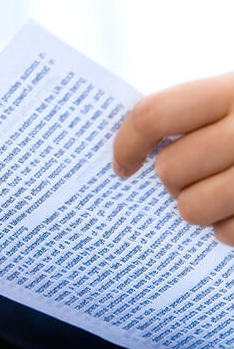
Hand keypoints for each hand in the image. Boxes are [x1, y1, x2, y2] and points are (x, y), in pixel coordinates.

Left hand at [113, 72, 233, 243]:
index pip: (156, 115)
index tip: (124, 165)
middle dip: (174, 180)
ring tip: (224, 195)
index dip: (126, 143)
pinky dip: (231, 230)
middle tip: (194, 176)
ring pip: (192, 209)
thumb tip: (135, 154)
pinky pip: (228, 234)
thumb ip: (201, 114)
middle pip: (170, 169)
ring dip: (201, 208)